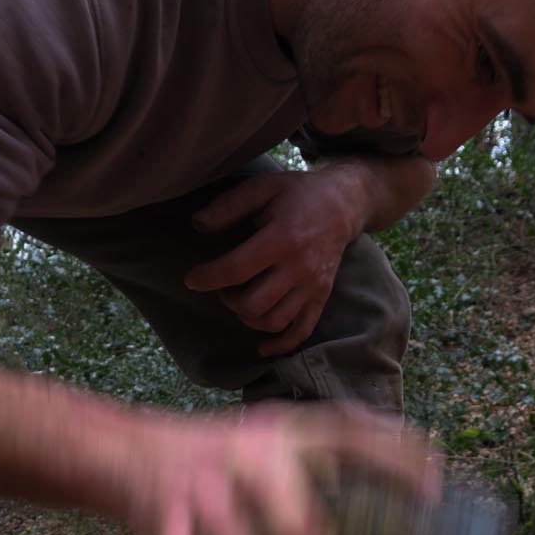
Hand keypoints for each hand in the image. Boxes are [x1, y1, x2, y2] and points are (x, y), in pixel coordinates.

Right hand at [120, 402, 439, 534]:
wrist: (133, 451)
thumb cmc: (226, 457)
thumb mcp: (276, 436)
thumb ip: (331, 452)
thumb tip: (422, 472)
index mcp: (285, 436)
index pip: (348, 435)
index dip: (393, 460)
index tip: (432, 492)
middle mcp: (247, 459)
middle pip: (280, 504)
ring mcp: (203, 493)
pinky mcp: (164, 524)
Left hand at [185, 169, 361, 357]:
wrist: (343, 205)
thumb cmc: (297, 194)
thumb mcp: (262, 187)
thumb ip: (228, 206)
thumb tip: (196, 224)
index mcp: (282, 238)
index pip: (237, 269)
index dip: (208, 277)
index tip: (191, 279)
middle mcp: (299, 267)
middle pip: (253, 304)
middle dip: (228, 300)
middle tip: (223, 287)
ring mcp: (312, 286)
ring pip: (273, 321)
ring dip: (248, 318)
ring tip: (241, 301)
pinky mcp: (321, 297)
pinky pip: (301, 332)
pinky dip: (280, 345)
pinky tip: (262, 347)